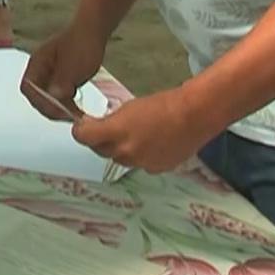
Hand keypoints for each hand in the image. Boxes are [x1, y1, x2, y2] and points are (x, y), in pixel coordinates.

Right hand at [21, 22, 105, 120]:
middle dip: (50, 107)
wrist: (94, 31)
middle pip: (37, 95)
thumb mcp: (73, 64)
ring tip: (74, 114)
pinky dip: (65, 103)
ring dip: (59, 107)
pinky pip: (57, 95)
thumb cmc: (82, 43)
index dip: (39, 100)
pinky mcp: (60, 78)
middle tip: (67, 116)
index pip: (28, 87)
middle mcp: (40, 69)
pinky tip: (76, 107)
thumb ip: (62, 81)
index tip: (56, 109)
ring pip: (48, 97)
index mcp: (37, 63)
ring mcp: (49, 74)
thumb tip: (55, 97)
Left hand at [71, 88, 215, 173]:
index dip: (80, 131)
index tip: (82, 126)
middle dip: (100, 140)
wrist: (194, 116)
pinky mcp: (156, 169)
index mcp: (116, 132)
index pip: (83, 137)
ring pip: (120, 158)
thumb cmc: (163, 104)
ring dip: (121, 149)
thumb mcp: (130, 107)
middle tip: (106, 129)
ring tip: (135, 135)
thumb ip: (111, 121)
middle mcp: (125, 152)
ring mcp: (141, 164)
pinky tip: (152, 143)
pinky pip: (140, 164)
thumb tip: (98, 127)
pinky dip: (141, 155)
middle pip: (100, 150)